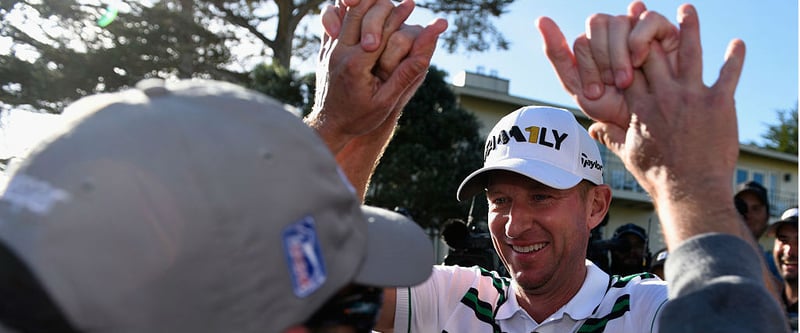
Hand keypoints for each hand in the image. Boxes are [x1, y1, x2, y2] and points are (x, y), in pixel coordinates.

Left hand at [308, 0, 445, 153]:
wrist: (329, 126)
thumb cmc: (360, 117)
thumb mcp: (388, 101)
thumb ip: (409, 71)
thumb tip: (427, 50)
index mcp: (355, 65)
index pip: (380, 30)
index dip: (398, 16)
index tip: (412, 5)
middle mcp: (338, 53)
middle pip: (361, 14)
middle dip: (384, 5)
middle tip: (404, 2)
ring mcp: (328, 50)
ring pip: (346, 13)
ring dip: (367, 3)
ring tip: (385, 1)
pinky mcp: (324, 50)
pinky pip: (334, 21)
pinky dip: (349, 11)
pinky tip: (365, 8)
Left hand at [538, 1, 678, 127]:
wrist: (651, 128)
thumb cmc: (616, 108)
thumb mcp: (581, 88)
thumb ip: (559, 55)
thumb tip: (541, 19)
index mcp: (595, 46)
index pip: (581, 40)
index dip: (586, 67)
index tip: (595, 93)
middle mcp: (614, 34)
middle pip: (596, 23)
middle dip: (602, 59)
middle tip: (613, 86)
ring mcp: (638, 29)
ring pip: (618, 21)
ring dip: (619, 55)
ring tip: (627, 81)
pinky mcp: (664, 31)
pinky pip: (648, 19)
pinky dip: (640, 39)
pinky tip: (641, 60)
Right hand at [595, 4, 744, 205]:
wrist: (689, 190)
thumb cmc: (657, 176)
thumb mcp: (628, 155)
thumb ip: (612, 136)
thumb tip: (595, 130)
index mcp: (640, 107)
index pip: (628, 68)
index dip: (623, 47)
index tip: (621, 30)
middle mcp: (664, 95)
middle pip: (654, 52)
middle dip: (650, 29)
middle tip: (649, 12)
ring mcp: (692, 97)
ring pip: (690, 53)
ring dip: (690, 29)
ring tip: (687, 8)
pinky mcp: (718, 104)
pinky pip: (728, 75)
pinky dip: (734, 58)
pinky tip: (737, 43)